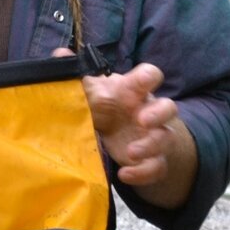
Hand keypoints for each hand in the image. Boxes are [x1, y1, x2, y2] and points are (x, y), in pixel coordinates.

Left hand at [60, 52, 180, 186]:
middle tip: (141, 121)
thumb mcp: (93, 91)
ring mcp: (154, 136)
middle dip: (158, 114)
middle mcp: (150, 111)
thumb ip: (79, 77)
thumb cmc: (108, 106)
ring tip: (130, 153)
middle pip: (168, 108)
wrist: (121, 133)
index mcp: (135, 91)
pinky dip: (143, 173)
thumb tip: (61, 55)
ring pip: (165, 138)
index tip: (144, 81)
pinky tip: (124, 175)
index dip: (150, 77)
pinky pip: (157, 166)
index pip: (150, 76)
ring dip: (149, 146)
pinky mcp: (152, 159)